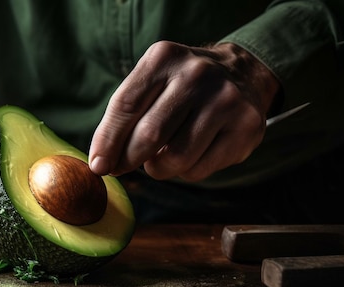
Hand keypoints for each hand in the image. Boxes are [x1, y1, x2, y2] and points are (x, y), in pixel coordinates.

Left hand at [89, 41, 279, 180]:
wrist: (243, 74)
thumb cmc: (182, 87)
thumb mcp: (152, 82)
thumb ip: (124, 115)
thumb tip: (100, 162)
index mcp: (164, 58)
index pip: (126, 106)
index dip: (107, 141)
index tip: (98, 166)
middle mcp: (196, 75)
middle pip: (149, 134)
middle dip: (128, 159)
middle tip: (122, 167)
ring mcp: (225, 100)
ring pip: (175, 158)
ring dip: (158, 168)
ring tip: (160, 158)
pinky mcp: (245, 127)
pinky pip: (199, 170)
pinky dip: (185, 171)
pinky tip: (190, 154)